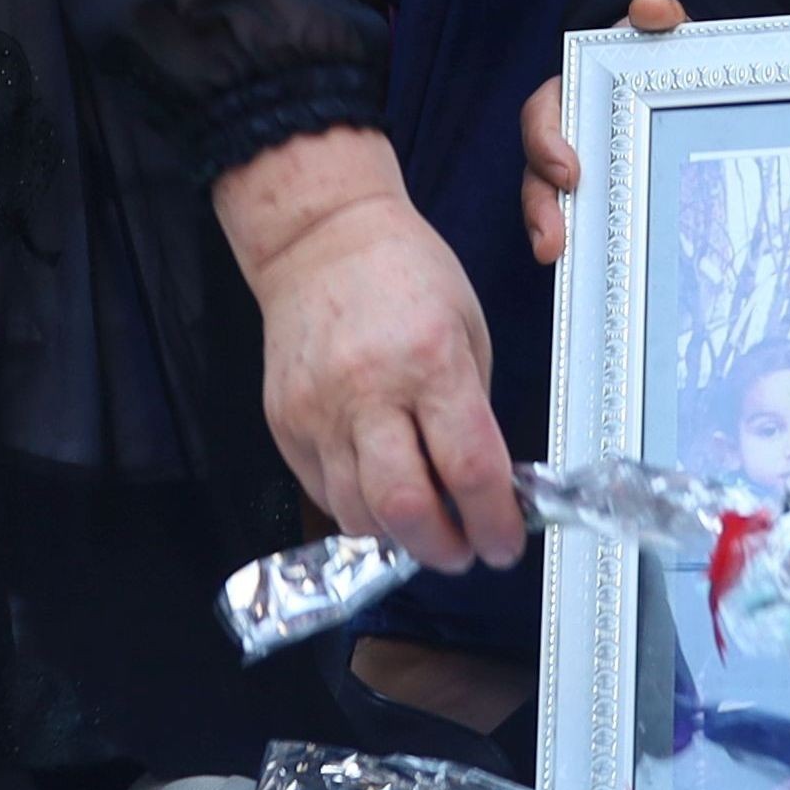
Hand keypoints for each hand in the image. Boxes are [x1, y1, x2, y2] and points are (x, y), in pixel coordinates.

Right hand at [217, 127, 518, 573]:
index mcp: (430, 360)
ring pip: (357, 515)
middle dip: (442, 549)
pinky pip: (324, 493)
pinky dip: (359, 507)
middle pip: (404, 508)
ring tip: (424, 522)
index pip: (470, 469)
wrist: (320, 239)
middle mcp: (368, 390)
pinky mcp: (284, 423)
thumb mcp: (468, 329)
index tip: (505, 542)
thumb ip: (474, 412)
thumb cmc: (404, 272)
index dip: (495, 523)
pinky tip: (380, 489)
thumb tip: (485, 488)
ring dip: (399, 536)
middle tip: (463, 550)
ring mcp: (318, 410)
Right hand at [518, 0, 681, 266]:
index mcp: (571, 98)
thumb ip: (658, 16)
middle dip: (541, 212)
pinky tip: (607, 279)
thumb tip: (651, 6)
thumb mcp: (663, 30)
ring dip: (553, 237)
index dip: (547, 146)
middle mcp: (567, 140)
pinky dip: (591, 251)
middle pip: (538, 178)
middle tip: (552, 245)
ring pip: (555, 209)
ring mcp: (584, 176)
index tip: (571, 172)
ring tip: (563, 265)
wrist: (683, 80)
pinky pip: (589, 229)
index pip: (542, 119)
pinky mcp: (606, 203)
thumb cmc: (662, 54)